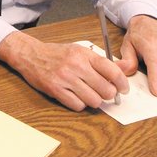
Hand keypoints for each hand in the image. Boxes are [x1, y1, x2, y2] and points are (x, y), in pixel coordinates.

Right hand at [0, 31, 127, 110]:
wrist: (31, 55)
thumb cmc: (58, 54)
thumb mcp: (81, 51)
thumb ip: (102, 62)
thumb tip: (126, 69)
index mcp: (85, 54)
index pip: (113, 71)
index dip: (122, 83)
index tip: (123, 89)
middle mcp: (76, 66)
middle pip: (106, 90)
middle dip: (109, 94)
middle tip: (105, 92)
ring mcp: (65, 79)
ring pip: (94, 100)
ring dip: (94, 100)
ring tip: (89, 94)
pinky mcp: (55, 90)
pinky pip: (78, 105)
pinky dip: (80, 104)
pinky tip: (76, 96)